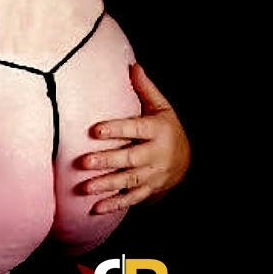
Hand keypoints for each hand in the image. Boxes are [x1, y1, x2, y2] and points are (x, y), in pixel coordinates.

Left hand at [78, 64, 190, 212]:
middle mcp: (157, 154)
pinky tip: (96, 208)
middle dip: (107, 161)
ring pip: (129, 181)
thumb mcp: (162, 106)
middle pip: (130, 158)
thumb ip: (145, 89)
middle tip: (84, 161)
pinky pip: (132, 199)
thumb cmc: (168, 127)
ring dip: (107, 185)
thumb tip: (132, 65)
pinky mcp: (150, 190)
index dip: (116, 129)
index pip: (135, 128)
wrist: (189, 159)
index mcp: (158, 130)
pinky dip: (115, 204)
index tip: (95, 129)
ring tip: (85, 187)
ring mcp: (154, 175)